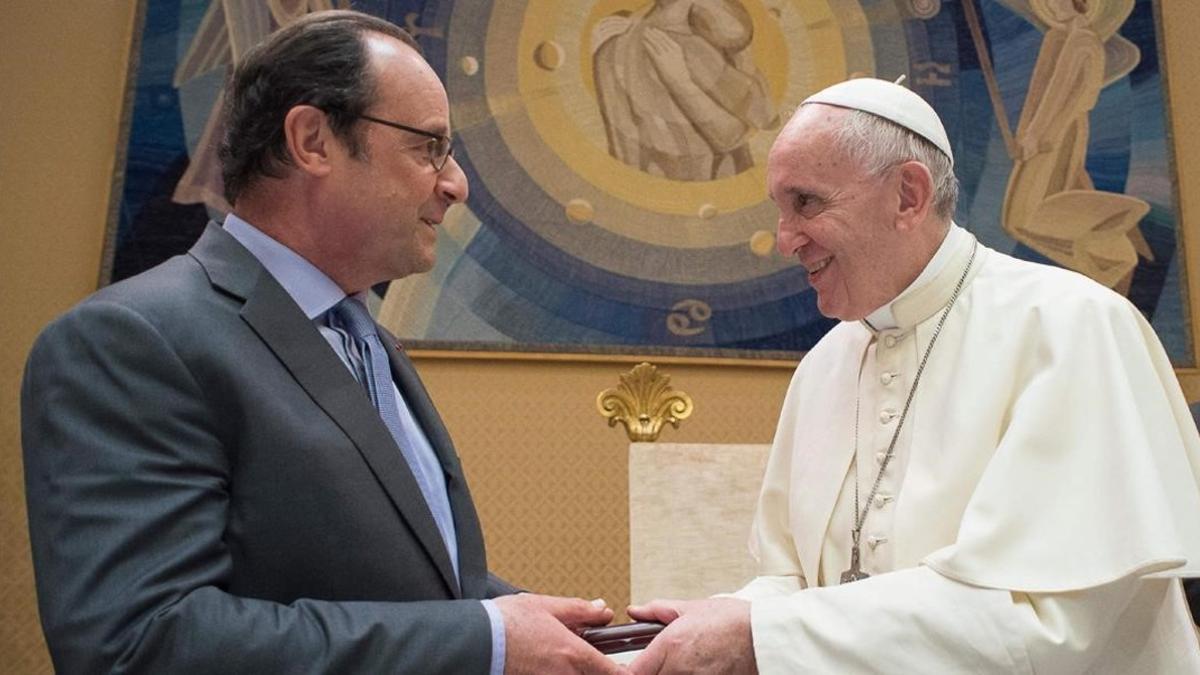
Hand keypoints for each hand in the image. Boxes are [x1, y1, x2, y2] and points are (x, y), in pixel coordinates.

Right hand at [494, 593, 624, 674]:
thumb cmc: (503, 624)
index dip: (623, 671)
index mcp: (573, 654)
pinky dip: (560, 672)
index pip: (616, 674)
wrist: (473, 642)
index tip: (623, 666)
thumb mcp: (546, 606)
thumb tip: (602, 610)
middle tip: (594, 659)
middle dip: (599, 669)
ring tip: (563, 657)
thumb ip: (579, 610)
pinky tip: (548, 662)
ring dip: (576, 670)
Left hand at [626, 598, 755, 674]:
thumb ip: (658, 611)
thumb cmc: (734, 621)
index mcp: (670, 646)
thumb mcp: (692, 608)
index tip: (628, 666)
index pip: (632, 673)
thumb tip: (636, 611)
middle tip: (655, 663)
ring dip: (667, 673)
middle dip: (648, 672)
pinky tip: (694, 668)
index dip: (626, 671)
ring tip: (680, 663)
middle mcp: (679, 669)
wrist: (766, 639)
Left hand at [642, 28, 689, 86]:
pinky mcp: (659, 61)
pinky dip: (647, 45)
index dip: (659, 34)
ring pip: (655, 43)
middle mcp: (671, 51)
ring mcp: (665, 55)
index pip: (667, 39)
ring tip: (643, 33)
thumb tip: (667, 55)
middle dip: (653, 34)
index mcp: (677, 50)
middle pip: (660, 39)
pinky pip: (651, 50)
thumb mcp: (679, 63)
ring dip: (649, 37)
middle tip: (646, 29)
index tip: (654, 30)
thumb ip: (674, 56)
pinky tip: (643, 41)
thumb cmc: (680, 77)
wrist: (681, 83)